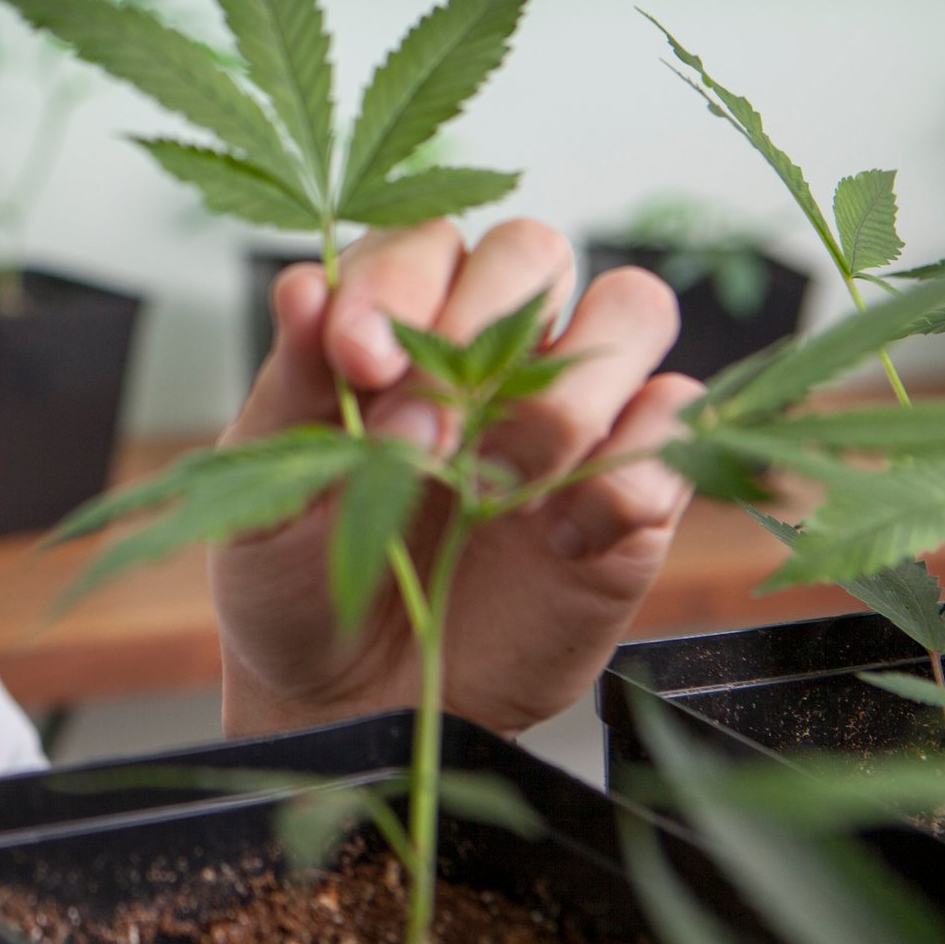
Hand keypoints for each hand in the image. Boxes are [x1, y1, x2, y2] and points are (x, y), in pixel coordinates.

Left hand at [215, 218, 700, 739]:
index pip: (426, 243)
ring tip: (486, 485)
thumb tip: (301, 288)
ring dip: (560, 393)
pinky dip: (628, 469)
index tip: (357, 358)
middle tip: (419, 434)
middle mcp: (493, 351)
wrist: (347, 700)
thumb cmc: (295, 578)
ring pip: (632, 310)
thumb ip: (292, 386)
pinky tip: (552, 538)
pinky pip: (677, 426)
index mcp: (396, 324)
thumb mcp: (267, 487)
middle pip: (535, 253)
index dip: (399, 283)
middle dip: (478, 330)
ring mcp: (572, 415)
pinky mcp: (633, 493)